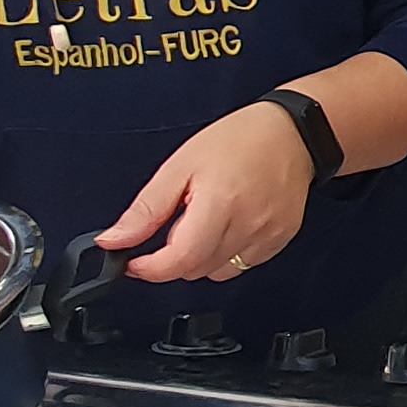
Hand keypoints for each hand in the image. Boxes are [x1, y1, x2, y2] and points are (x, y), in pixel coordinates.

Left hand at [102, 100, 318, 283]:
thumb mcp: (180, 166)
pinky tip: (229, 224)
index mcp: (218, 204)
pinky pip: (241, 265)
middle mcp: (246, 226)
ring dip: (200, 256)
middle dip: (174, 256)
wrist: (292, 134)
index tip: (134, 261)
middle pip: (194, 270)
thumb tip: (114, 240)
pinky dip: (225, 253)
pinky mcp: (278, 242)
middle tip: (176, 221)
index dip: (149, 269)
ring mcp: (266, 237)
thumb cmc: (238, 140)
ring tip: (206, 219)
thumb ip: (146, 210)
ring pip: (216, 272)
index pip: (178, 261)